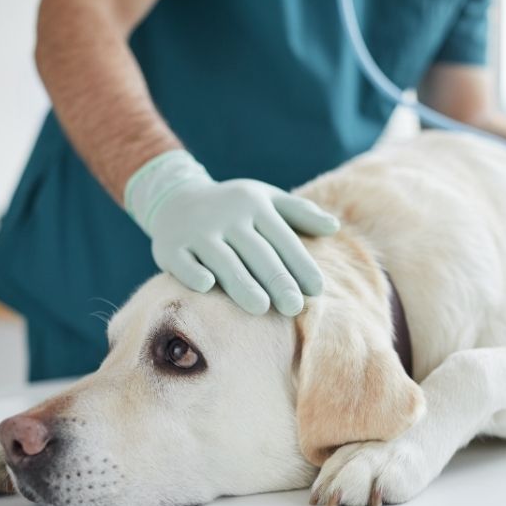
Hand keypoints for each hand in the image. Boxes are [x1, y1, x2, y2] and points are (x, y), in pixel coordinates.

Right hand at [125, 150, 339, 315]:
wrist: (175, 197)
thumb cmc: (234, 207)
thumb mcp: (267, 200)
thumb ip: (301, 213)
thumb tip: (335, 227)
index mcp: (255, 205)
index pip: (282, 238)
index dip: (300, 263)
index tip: (316, 289)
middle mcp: (226, 216)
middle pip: (256, 252)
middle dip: (276, 280)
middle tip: (294, 307)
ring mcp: (197, 231)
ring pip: (222, 259)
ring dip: (241, 282)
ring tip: (261, 307)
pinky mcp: (170, 246)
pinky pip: (183, 262)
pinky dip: (193, 272)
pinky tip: (207, 285)